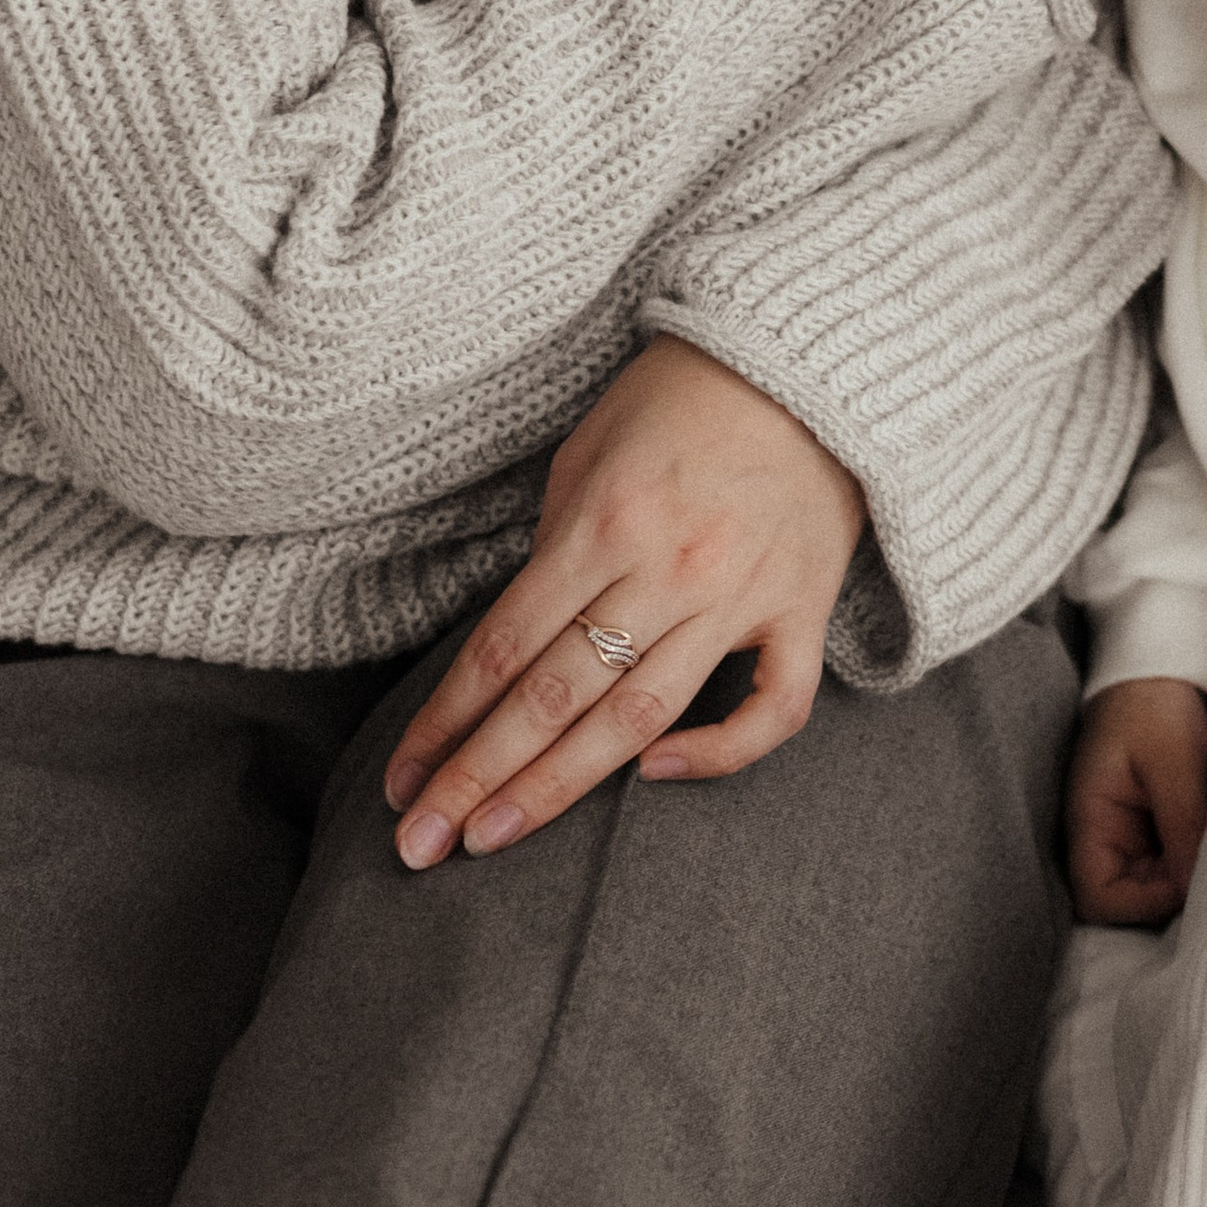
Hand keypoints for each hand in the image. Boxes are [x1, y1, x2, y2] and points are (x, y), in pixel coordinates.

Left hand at [382, 335, 865, 868]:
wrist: (805, 362)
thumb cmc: (679, 398)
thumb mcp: (589, 450)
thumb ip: (555, 545)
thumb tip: (520, 640)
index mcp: (605, 521)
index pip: (506, 646)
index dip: (446, 721)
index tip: (400, 780)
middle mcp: (669, 568)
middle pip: (555, 698)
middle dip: (477, 776)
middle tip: (418, 844)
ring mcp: (741, 596)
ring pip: (639, 719)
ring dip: (556, 788)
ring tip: (490, 841)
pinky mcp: (803, 610)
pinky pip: (773, 707)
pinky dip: (719, 752)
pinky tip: (655, 776)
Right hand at [1066, 675, 1206, 924]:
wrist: (1160, 665)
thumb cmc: (1156, 704)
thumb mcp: (1175, 760)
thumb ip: (1184, 826)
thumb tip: (1197, 892)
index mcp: (1092, 822)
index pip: (1098, 899)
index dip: (1141, 904)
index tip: (1187, 880)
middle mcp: (1105, 837)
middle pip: (1130, 900)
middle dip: (1171, 894)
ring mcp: (1129, 834)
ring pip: (1156, 885)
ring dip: (1188, 876)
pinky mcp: (1153, 827)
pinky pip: (1171, 862)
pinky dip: (1194, 859)